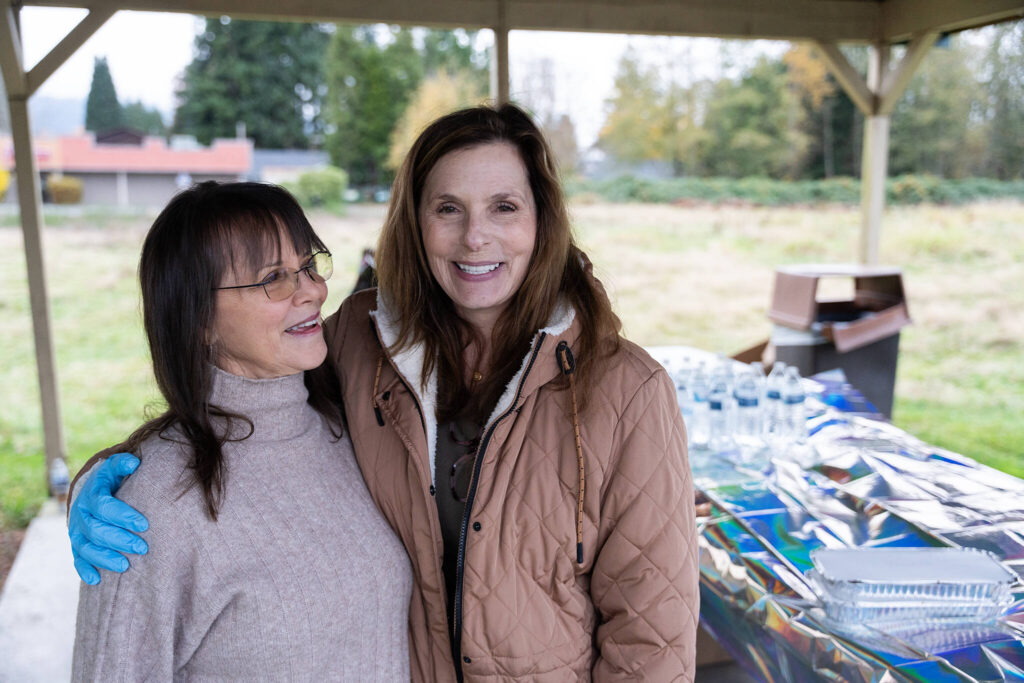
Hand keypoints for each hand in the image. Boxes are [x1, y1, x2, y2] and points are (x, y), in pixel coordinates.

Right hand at [68, 453, 149, 584]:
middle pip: (96, 530)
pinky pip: (77, 560)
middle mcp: (81, 514)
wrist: (91, 491)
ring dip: (105, 558)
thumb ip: (123, 464)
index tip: (145, 525)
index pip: (105, 506)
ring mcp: (76, 531)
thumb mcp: (114, 469)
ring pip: (86, 548)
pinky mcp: (76, 545)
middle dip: (120, 540)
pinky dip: (85, 570)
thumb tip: (135, 462)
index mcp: (92, 495)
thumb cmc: (111, 481)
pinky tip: (96, 580)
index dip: (123, 516)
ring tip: (126, 566)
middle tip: (142, 548)